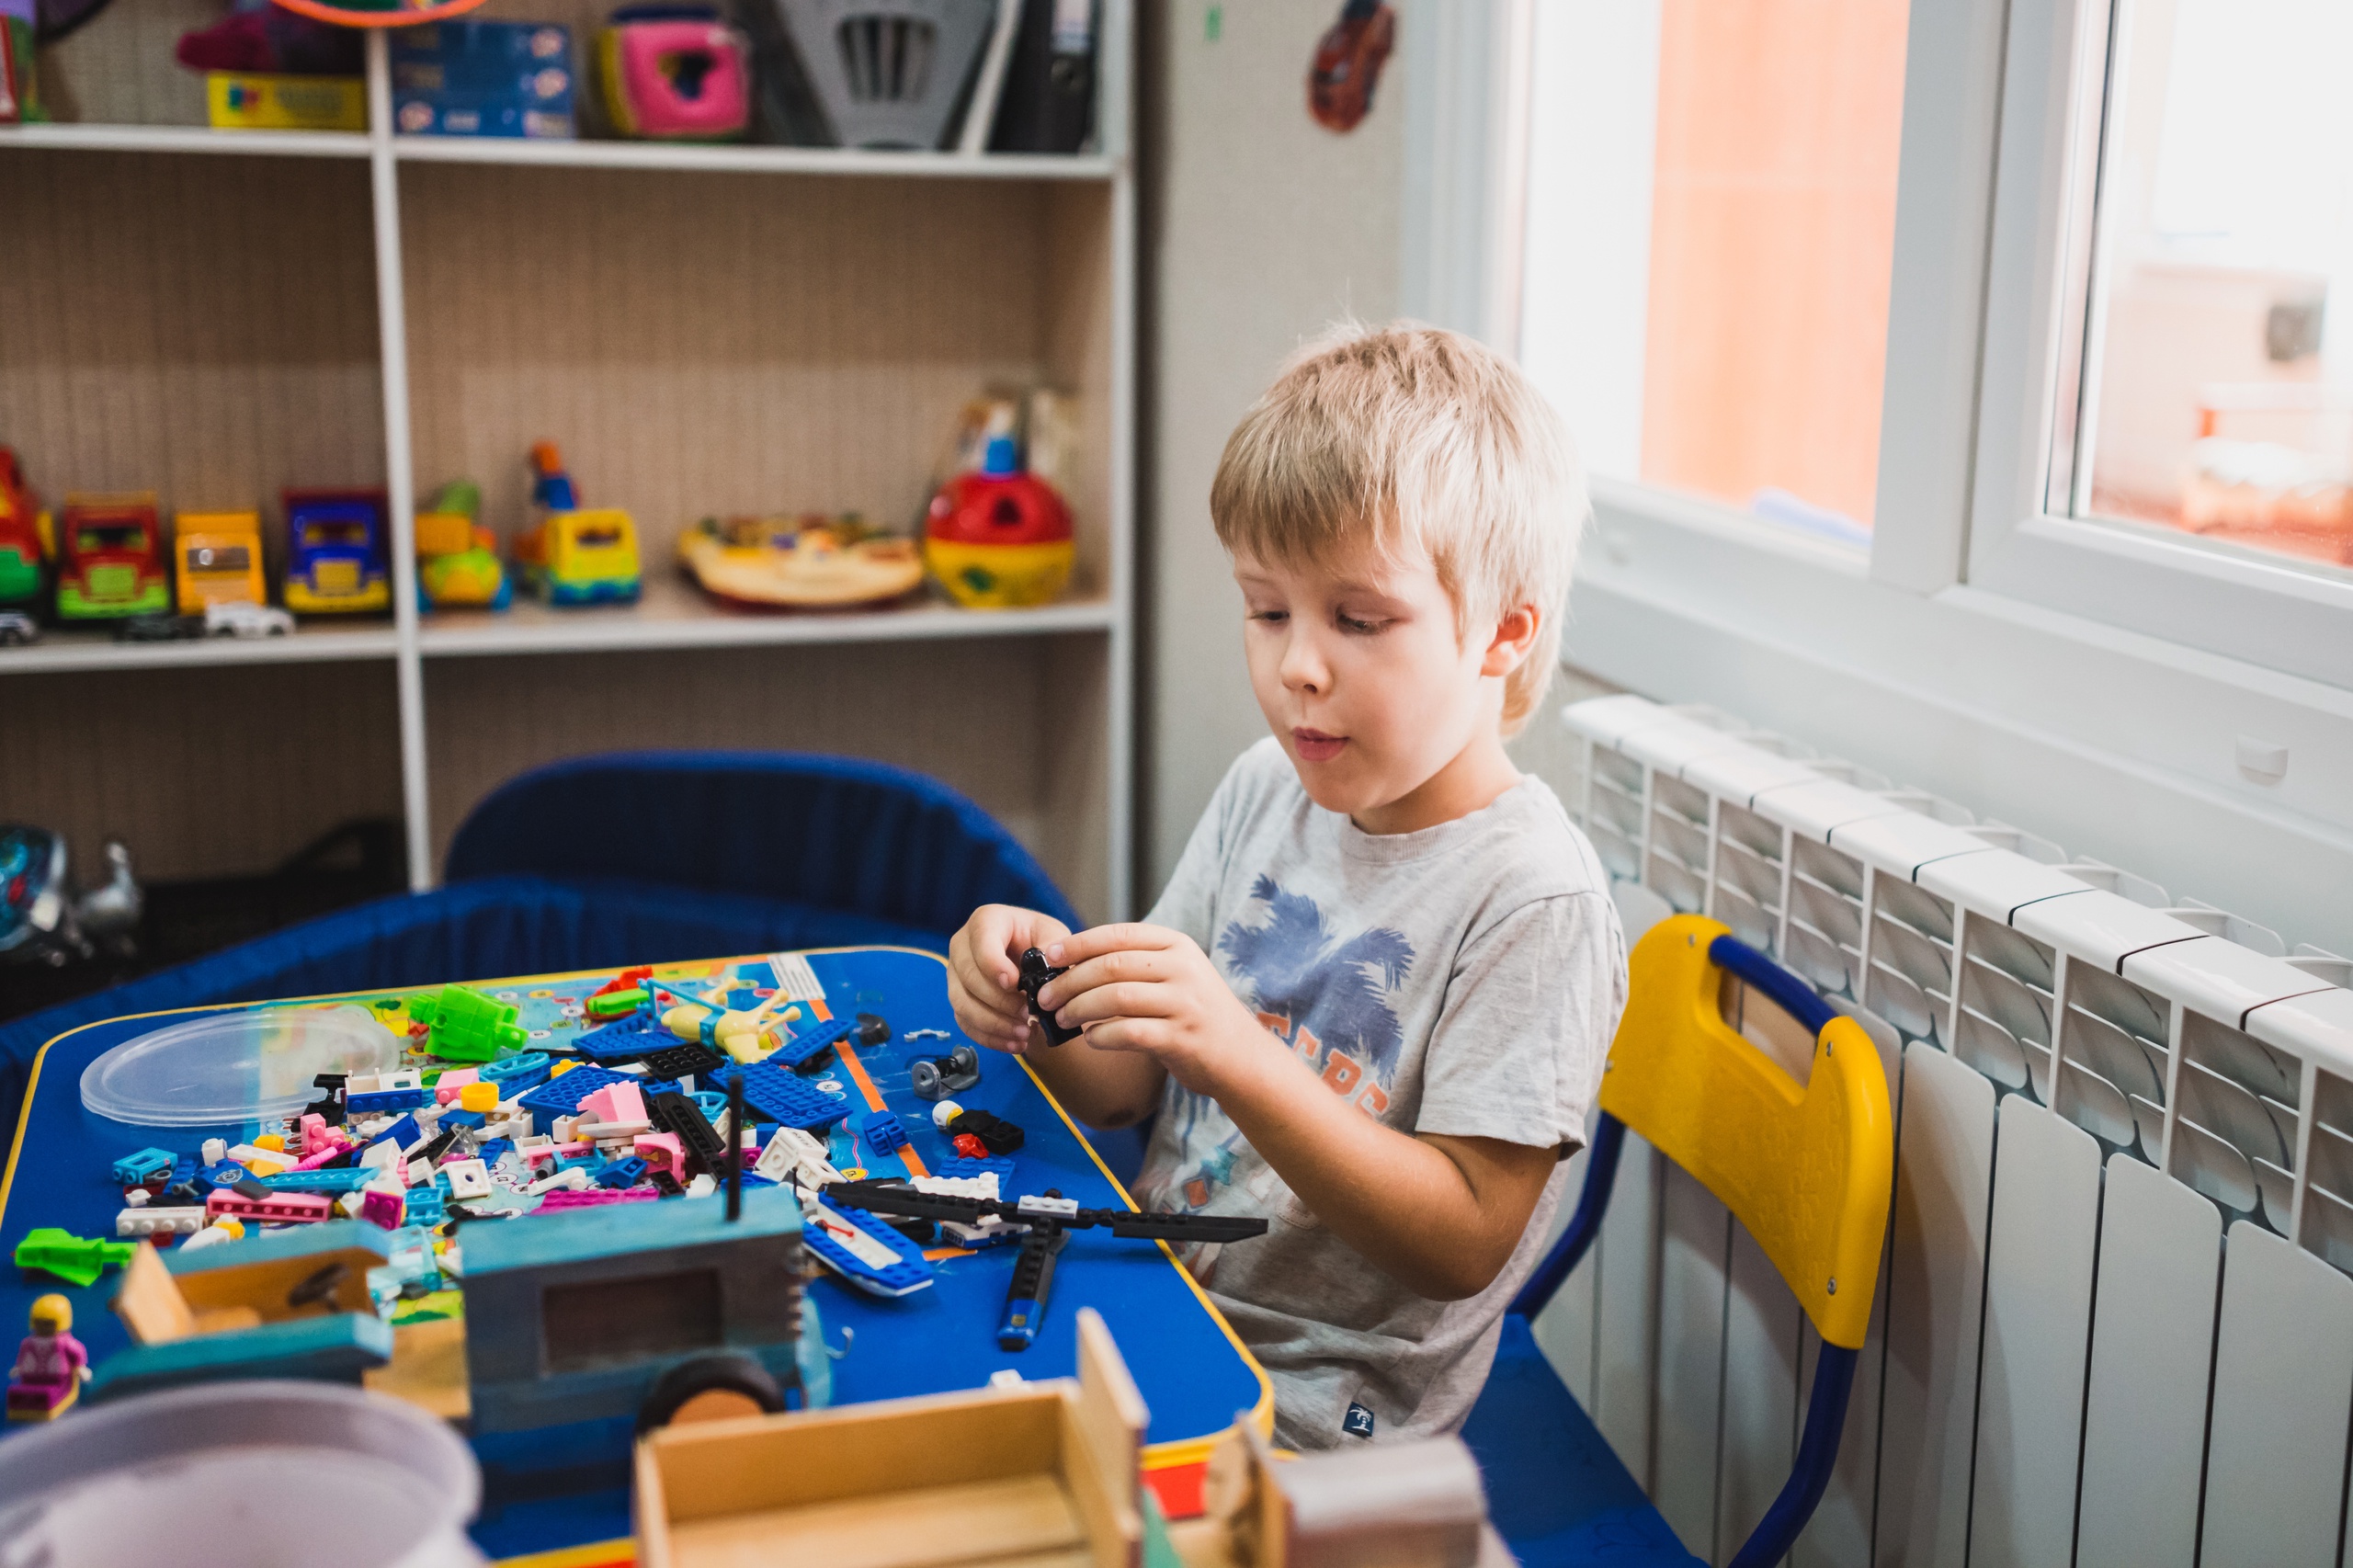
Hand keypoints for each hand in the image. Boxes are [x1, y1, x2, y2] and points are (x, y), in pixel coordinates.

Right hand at [947, 904, 1072, 1053]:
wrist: (1031, 958)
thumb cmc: (1040, 941)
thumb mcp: (1052, 934)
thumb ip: (1052, 945)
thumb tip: (1047, 962)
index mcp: (985, 921)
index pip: (981, 942)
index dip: (994, 966)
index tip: (1015, 984)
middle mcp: (962, 946)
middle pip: (969, 977)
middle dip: (1000, 1001)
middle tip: (1029, 1015)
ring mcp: (956, 974)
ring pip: (963, 1004)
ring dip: (994, 1024)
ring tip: (1024, 1034)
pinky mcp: (959, 999)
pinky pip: (965, 1023)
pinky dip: (989, 1037)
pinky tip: (1014, 1044)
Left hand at [1035, 924, 1269, 1090]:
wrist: (1240, 1056)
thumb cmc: (1194, 1014)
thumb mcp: (1175, 975)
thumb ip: (1134, 965)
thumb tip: (1069, 965)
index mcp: (1177, 945)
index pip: (1117, 935)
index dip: (1077, 944)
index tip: (1048, 957)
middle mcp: (1183, 969)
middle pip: (1111, 966)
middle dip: (1069, 981)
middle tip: (1045, 998)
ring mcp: (1185, 1003)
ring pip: (1115, 998)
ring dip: (1079, 1009)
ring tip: (1062, 1019)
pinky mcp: (1182, 1037)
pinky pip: (1128, 1033)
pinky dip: (1101, 1036)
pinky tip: (1090, 1040)